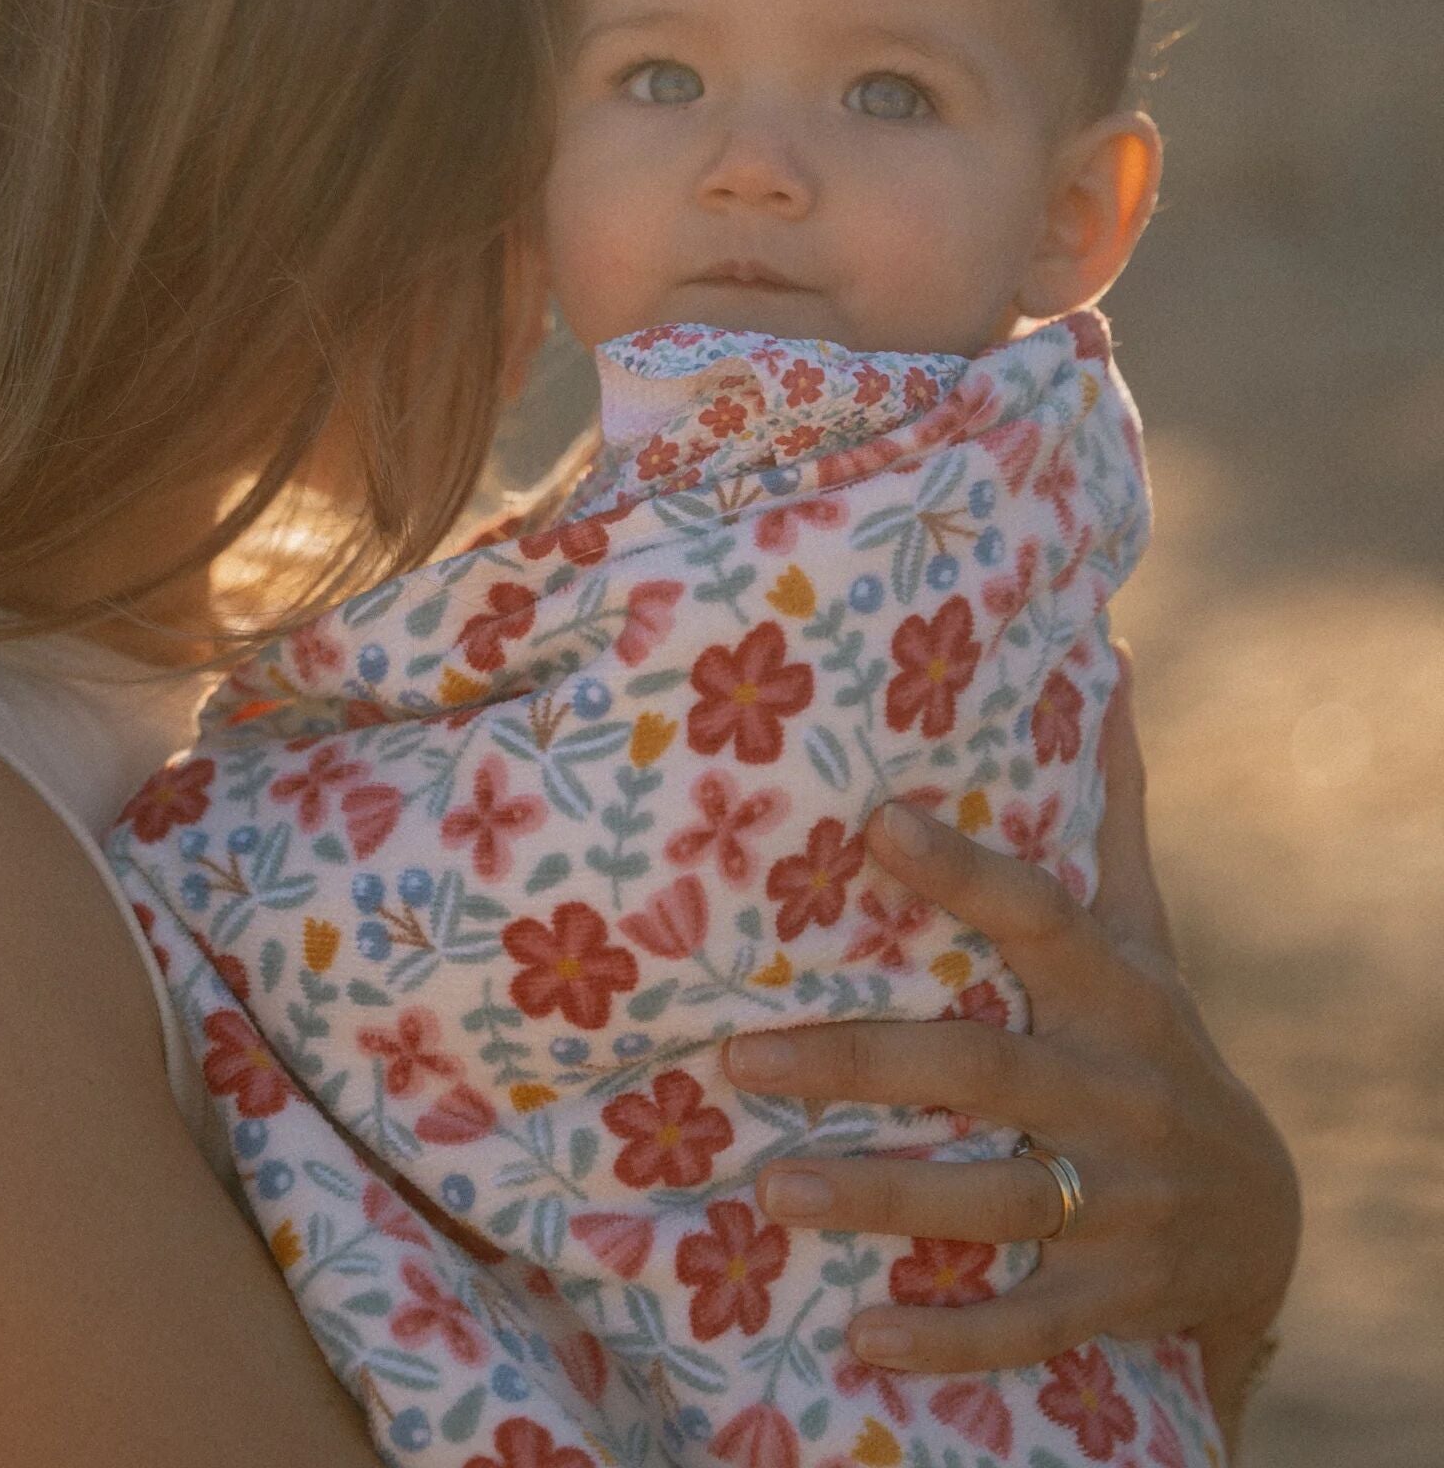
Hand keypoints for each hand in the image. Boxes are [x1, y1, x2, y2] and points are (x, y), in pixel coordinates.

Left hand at [720, 650, 1298, 1430]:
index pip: (1039, 919)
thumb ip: (1106, 816)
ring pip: (994, 1199)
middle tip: (734, 1057)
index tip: (873, 821)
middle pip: (980, 1073)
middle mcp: (1117, 1092)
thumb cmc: (1157, 1045)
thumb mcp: (1142, 936)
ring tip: (767, 1190)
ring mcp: (1122, 1202)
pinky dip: (949, 1338)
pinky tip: (858, 1338)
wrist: (1263, 1222)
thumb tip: (1105, 660)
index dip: (962, 871)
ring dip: (879, 1198)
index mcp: (1116, 994)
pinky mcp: (1115, 1297)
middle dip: (858, 1066)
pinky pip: (1029, 1322)